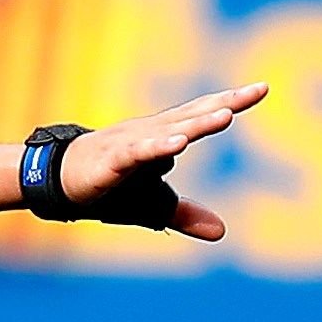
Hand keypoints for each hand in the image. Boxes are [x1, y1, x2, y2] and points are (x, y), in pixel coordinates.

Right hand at [53, 82, 267, 241]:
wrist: (59, 181)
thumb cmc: (110, 187)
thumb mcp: (153, 204)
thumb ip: (186, 214)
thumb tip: (221, 232)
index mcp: (163, 136)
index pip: (201, 114)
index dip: (231, 101)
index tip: (262, 88)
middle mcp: (151, 133)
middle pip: (193, 115)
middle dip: (224, 104)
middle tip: (257, 91)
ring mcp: (131, 144)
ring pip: (170, 131)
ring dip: (197, 124)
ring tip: (225, 115)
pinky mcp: (111, 162)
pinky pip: (137, 153)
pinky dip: (156, 148)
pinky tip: (177, 145)